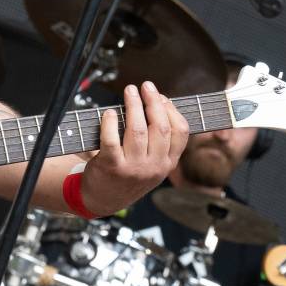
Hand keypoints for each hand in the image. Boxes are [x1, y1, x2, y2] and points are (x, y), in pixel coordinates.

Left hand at [77, 81, 189, 216]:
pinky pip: (112, 140)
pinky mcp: (112, 167)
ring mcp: (134, 168)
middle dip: (153, 102)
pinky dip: (110, 123)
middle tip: (145, 86)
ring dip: (133, 105)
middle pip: (160, 127)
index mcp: (167, 163)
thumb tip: (157, 103)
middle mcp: (154, 166)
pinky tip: (110, 113)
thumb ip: (158, 142)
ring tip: (129, 92)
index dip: (172, 110)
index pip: (181, 132)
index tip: (162, 96)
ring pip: (137, 130)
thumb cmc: (127, 174)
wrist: (104, 198)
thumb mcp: (152, 164)